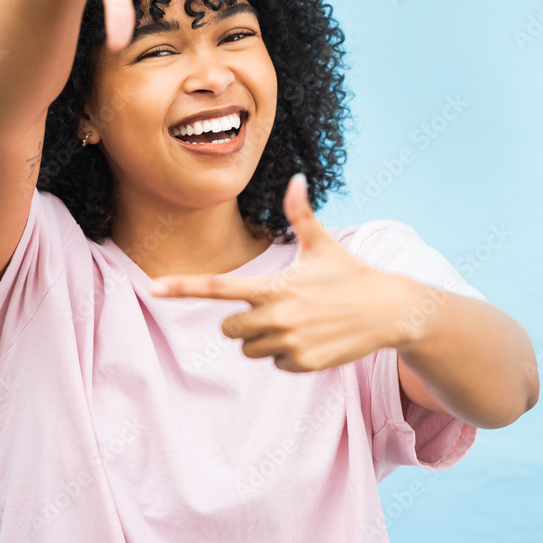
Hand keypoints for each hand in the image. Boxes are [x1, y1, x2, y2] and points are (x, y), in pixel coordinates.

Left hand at [149, 174, 407, 372]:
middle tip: (275, 307)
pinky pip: (274, 363)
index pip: (217, 287)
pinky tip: (312, 338)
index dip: (183, 287)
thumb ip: (301, 213)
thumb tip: (296, 178)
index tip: (153, 287)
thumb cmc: (349, 273)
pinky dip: (287, 354)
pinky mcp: (302, 364)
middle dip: (242, 320)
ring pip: (250, 348)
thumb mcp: (322, 244)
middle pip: (228, 328)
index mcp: (272, 285)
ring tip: (299, 321)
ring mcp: (288, 342)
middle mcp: (276, 316)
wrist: (388, 311)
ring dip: (264, 338)